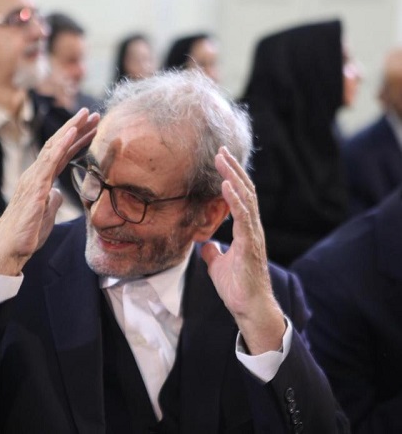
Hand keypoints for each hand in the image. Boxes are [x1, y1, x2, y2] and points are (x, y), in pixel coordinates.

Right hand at [0, 108, 99, 276]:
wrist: (9, 248)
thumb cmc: (26, 233)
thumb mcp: (46, 214)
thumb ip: (52, 200)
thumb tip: (58, 194)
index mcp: (40, 179)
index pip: (61, 155)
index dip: (77, 140)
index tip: (93, 129)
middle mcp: (36, 174)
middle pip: (58, 145)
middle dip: (76, 128)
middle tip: (93, 114)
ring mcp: (34, 178)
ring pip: (53, 147)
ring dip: (71, 129)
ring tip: (85, 115)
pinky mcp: (34, 187)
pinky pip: (49, 161)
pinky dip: (61, 145)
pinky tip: (73, 132)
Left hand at [200, 147, 284, 354]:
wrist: (248, 309)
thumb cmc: (237, 288)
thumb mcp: (218, 266)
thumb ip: (213, 252)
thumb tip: (205, 245)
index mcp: (245, 230)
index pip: (240, 197)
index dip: (231, 177)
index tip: (220, 159)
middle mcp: (252, 228)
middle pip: (245, 191)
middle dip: (232, 169)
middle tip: (220, 149)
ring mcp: (253, 236)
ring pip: (246, 199)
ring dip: (233, 177)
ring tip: (222, 159)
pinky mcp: (251, 246)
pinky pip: (243, 218)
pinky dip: (235, 200)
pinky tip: (227, 186)